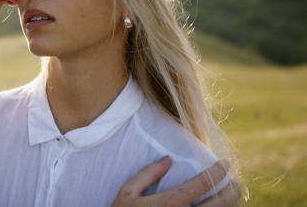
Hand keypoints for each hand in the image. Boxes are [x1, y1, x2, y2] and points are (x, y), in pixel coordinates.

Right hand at [112, 156, 240, 205]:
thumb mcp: (127, 193)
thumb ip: (147, 174)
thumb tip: (167, 160)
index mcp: (170, 203)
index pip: (203, 183)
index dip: (218, 171)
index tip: (225, 163)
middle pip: (222, 202)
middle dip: (234, 189)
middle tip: (234, 182)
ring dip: (232, 205)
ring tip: (231, 197)